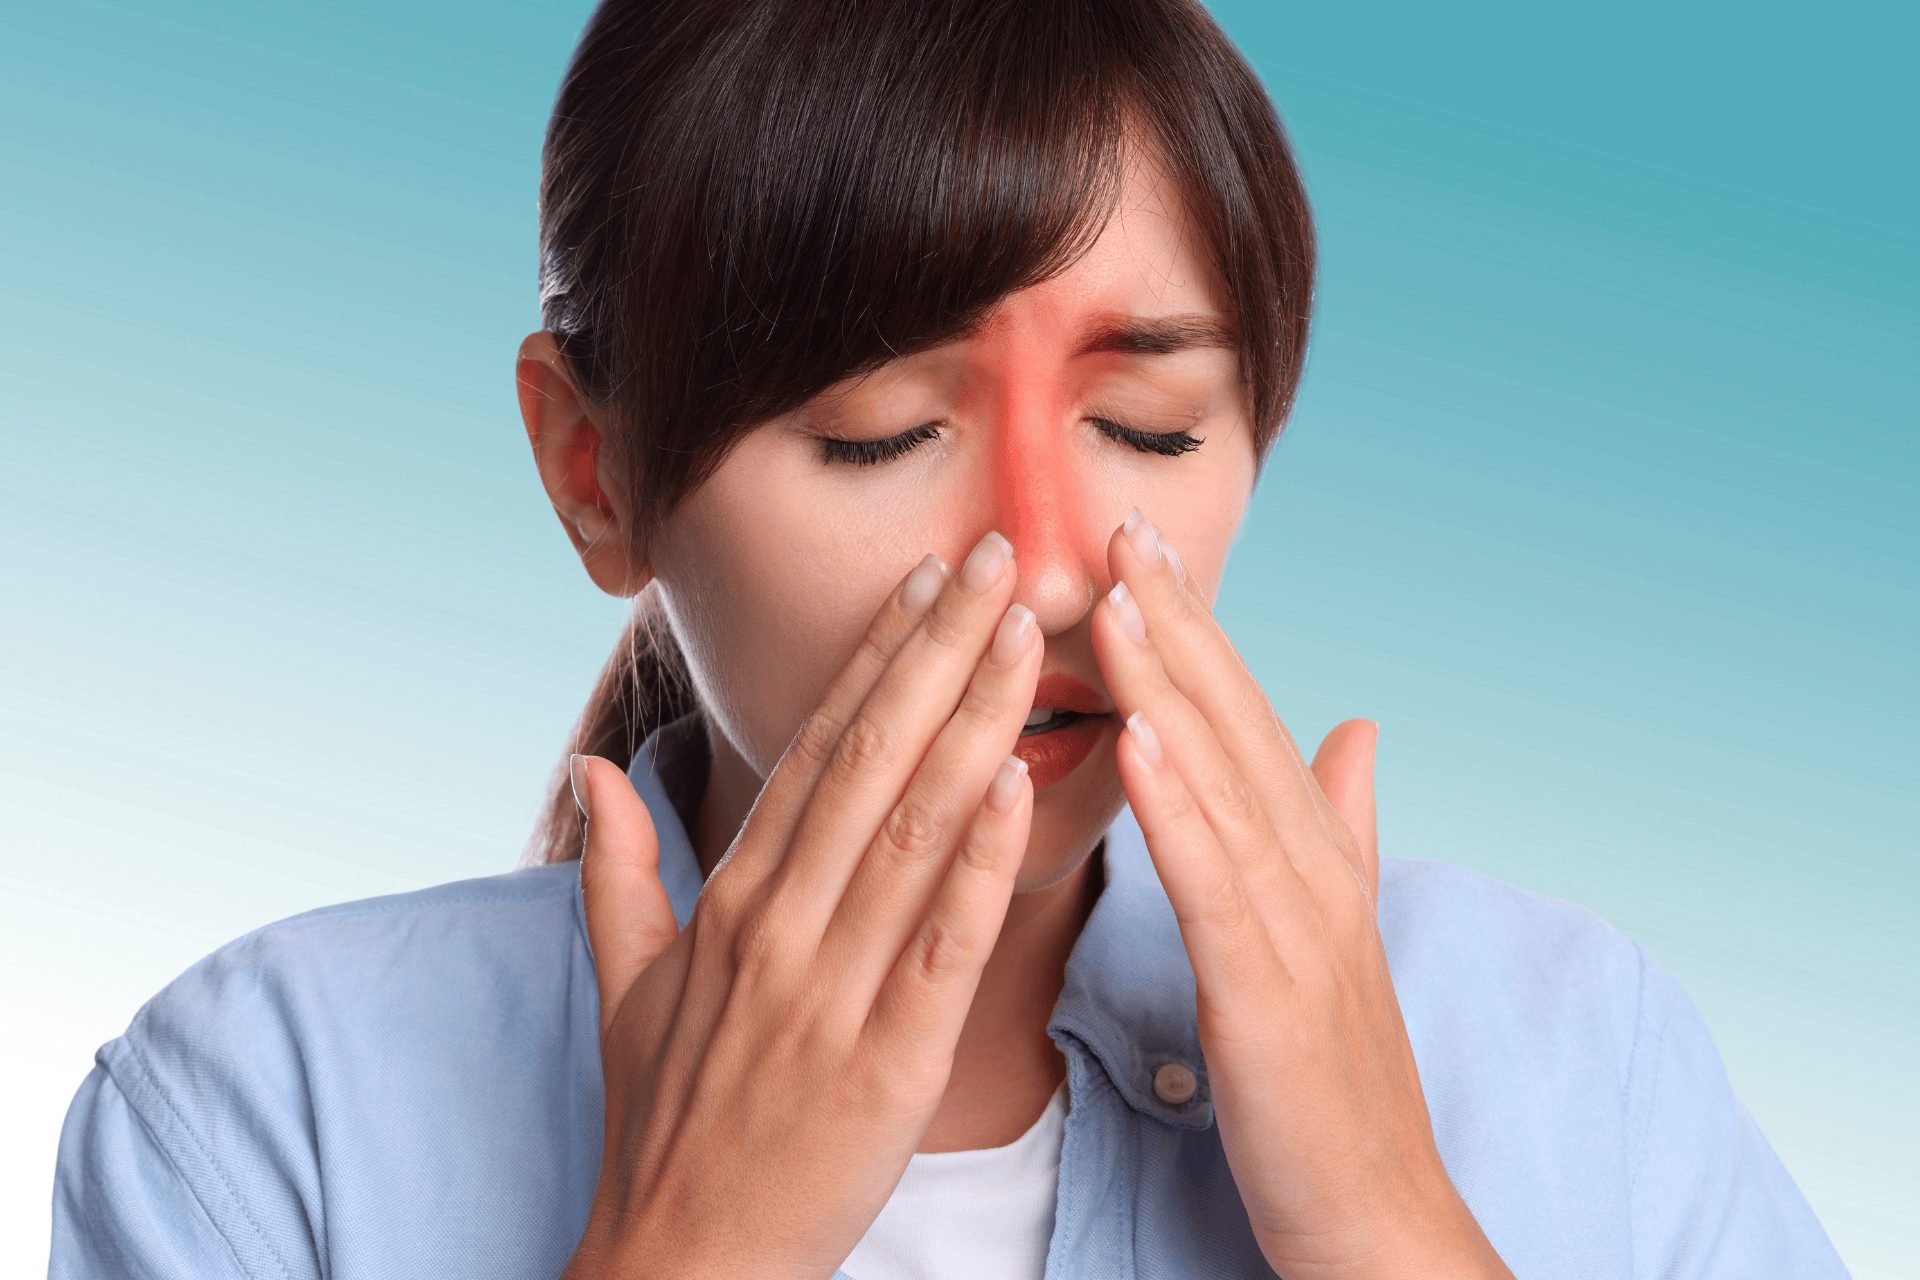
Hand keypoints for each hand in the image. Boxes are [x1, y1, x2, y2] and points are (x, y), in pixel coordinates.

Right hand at [562, 534, 1040, 1279]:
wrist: (682, 1260)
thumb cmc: (668, 1119)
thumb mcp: (626, 986)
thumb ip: (619, 869)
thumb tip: (595, 772)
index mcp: (734, 898)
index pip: (815, 748)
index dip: (876, 658)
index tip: (924, 578)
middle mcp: (779, 923)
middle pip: (870, 760)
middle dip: (939, 651)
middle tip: (995, 556)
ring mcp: (830, 988)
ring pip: (912, 830)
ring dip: (974, 722)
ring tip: (1027, 634)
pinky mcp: (888, 1060)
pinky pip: (944, 943)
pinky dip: (982, 859)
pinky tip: (1022, 784)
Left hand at [1091, 511, 1512, 1279]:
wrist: (1376, 1211)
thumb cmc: (1334, 1077)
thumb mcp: (1332, 934)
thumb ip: (1341, 823)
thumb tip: (1355, 727)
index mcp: (1309, 854)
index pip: (1244, 718)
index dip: (1194, 629)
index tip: (1138, 545)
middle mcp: (1309, 869)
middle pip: (1235, 723)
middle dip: (1177, 621)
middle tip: (1117, 525)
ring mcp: (1295, 925)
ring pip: (1222, 780)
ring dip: (1169, 683)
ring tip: (1115, 596)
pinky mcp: (1269, 989)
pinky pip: (1213, 882)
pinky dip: (1178, 804)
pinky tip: (1137, 736)